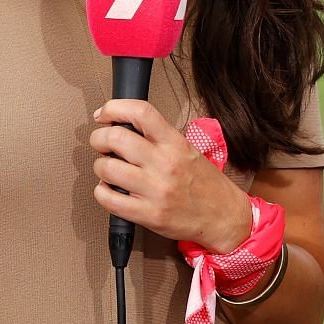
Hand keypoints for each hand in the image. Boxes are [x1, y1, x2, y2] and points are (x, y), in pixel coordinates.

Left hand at [90, 99, 252, 250]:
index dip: (114, 108)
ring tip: (109, 170)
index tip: (105, 114)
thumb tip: (124, 128)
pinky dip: (102, 192)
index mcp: (176, 144)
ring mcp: (156, 190)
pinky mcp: (148, 214)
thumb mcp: (189, 150)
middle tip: (102, 143)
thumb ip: (160, 138)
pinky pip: (108, 199)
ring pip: (107, 168)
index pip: (141, 113)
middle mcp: (165, 164)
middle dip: (99, 139)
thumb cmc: (205, 184)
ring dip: (100, 167)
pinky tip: (112, 190)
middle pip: (115, 138)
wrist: (224, 216)